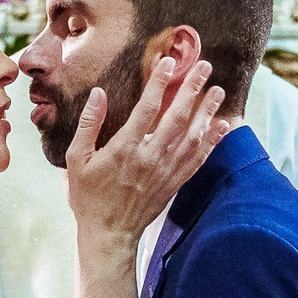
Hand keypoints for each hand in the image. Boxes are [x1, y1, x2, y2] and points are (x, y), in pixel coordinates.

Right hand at [63, 57, 230, 242]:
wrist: (109, 234)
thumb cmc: (89, 197)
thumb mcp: (77, 160)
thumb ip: (88, 125)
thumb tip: (98, 93)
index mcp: (124, 150)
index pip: (147, 109)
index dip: (159, 83)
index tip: (170, 62)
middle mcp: (149, 159)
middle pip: (176, 118)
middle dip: (192, 89)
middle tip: (205, 67)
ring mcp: (165, 172)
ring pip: (192, 137)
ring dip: (207, 112)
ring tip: (218, 90)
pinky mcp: (174, 184)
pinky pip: (197, 160)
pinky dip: (211, 142)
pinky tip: (221, 126)